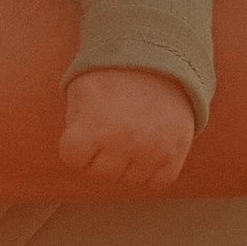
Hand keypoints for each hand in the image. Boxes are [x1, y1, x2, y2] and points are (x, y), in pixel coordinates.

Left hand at [59, 67, 197, 191]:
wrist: (161, 64)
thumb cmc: (113, 79)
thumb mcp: (81, 89)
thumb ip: (72, 123)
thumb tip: (75, 155)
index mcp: (93, 126)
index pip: (72, 157)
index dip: (77, 142)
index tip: (88, 126)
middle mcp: (123, 142)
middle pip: (99, 172)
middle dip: (101, 154)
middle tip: (112, 128)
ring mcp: (151, 152)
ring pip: (128, 180)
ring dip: (127, 163)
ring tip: (131, 135)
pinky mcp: (174, 156)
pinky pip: (156, 182)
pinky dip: (152, 169)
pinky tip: (150, 146)